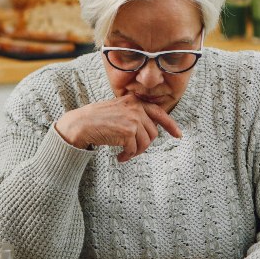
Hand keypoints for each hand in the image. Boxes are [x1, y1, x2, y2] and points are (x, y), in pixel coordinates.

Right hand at [55, 94, 181, 161]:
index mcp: (135, 101)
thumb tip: (150, 131)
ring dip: (136, 152)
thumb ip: (134, 115)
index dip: (171, 125)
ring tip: (125, 154)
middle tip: (132, 151)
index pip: (159, 113)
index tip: (178, 135)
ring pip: (146, 142)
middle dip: (144, 145)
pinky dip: (128, 156)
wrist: (81, 124)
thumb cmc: (97, 119)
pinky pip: (135, 149)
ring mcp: (133, 119)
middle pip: (153, 133)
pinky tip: (120, 157)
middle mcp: (136, 108)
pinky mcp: (128, 131)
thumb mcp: (119, 110)